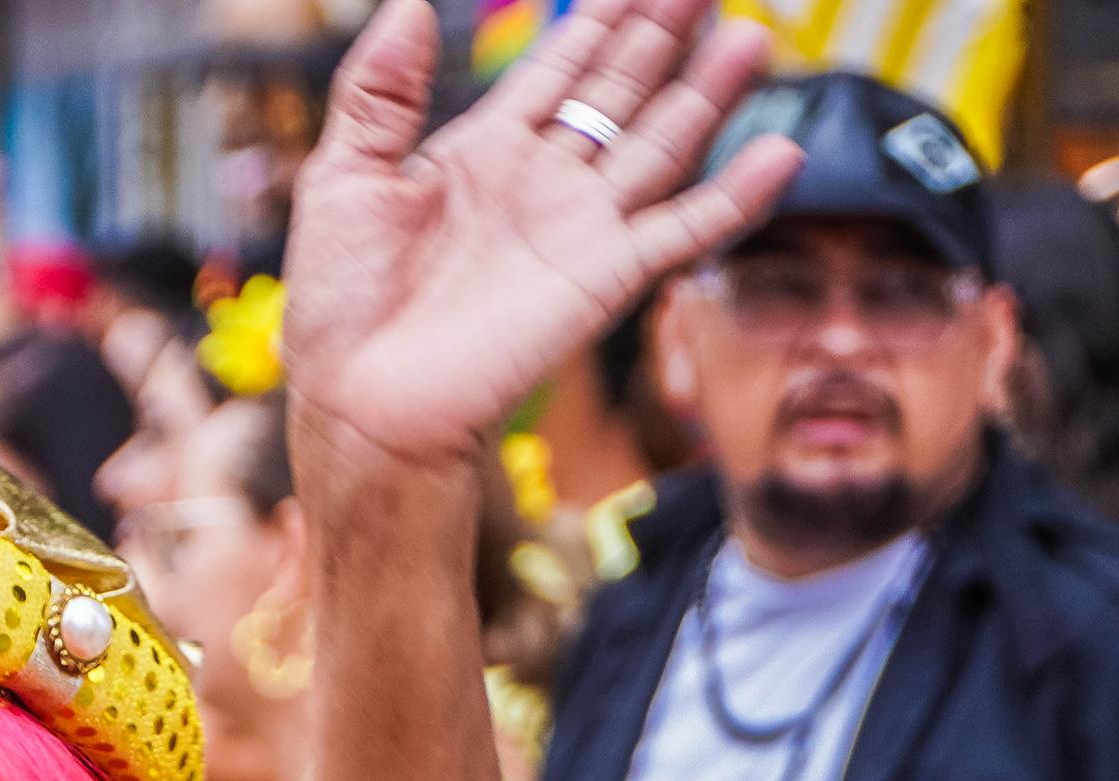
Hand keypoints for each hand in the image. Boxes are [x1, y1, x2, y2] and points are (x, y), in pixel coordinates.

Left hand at [279, 0, 795, 474]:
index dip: (600, 19)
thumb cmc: (341, 306)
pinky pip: (682, 230)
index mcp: (481, 153)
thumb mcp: (342, 181)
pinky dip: (734, 197)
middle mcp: (541, 182)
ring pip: (661, 141)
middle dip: (662, 34)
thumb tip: (406, 4)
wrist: (362, 401)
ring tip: (750, 37)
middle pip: (620, 90)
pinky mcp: (603, 278)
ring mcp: (578, 228)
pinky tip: (777, 155)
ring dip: (707, 91)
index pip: (559, 68)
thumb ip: (377, 92)